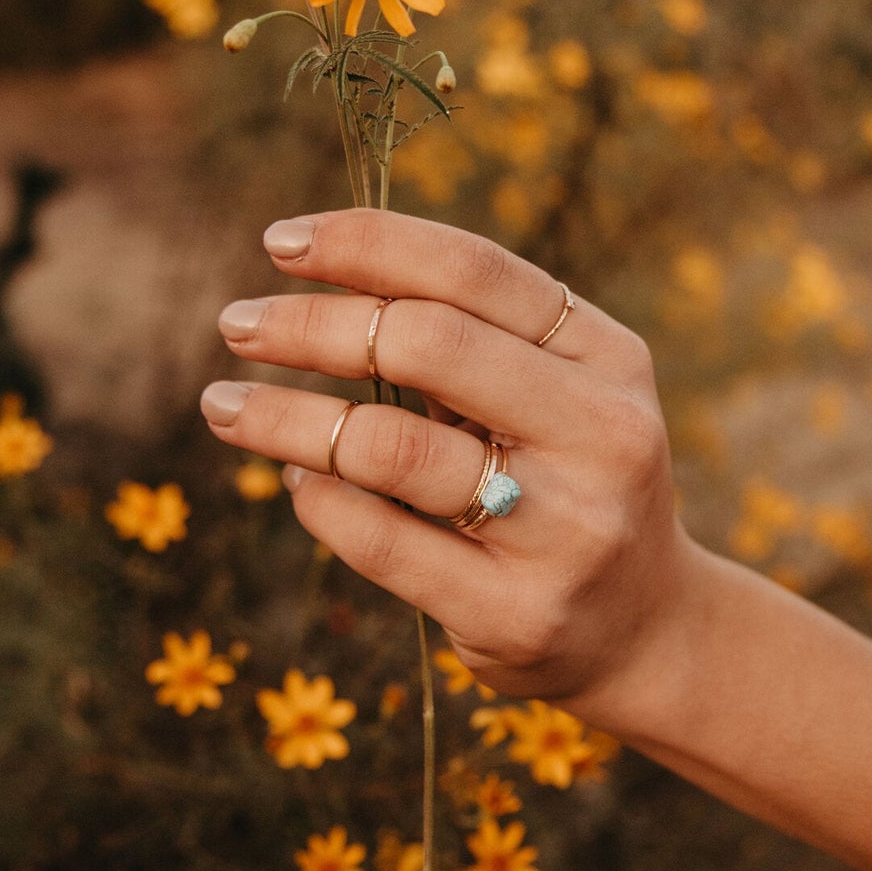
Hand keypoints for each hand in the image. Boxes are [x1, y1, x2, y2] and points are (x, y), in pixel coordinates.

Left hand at [200, 209, 692, 706]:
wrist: (649, 630)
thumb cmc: (568, 482)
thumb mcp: (557, 395)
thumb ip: (471, 340)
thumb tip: (321, 279)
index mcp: (611, 359)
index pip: (475, 271)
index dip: (368, 243)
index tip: (281, 240)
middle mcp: (602, 435)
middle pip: (428, 343)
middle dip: (311, 324)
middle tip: (237, 323)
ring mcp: (564, 530)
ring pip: (388, 445)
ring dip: (284, 417)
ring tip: (223, 406)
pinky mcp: (517, 614)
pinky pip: (381, 541)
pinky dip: (318, 500)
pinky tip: (296, 482)